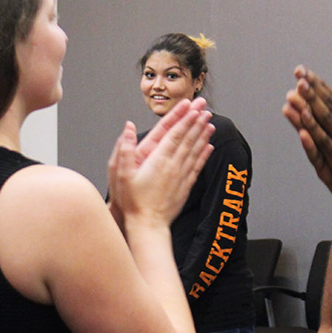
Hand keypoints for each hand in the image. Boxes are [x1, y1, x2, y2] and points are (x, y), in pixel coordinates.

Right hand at [111, 98, 213, 227]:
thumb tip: (127, 127)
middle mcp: (173, 166)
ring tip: (210, 121)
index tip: (192, 107)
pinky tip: (210, 146)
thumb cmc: (133, 202)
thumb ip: (125, 149)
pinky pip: (197, 166)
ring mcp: (181, 176)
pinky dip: (204, 154)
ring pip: (195, 150)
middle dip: (196, 121)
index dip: (184, 119)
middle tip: (204, 106)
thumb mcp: (121, 174)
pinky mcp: (185, 186)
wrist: (148, 225)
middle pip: (187, 138)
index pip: (174, 134)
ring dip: (203, 134)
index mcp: (158, 161)